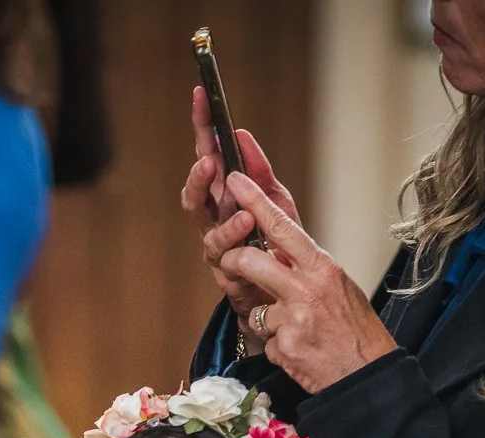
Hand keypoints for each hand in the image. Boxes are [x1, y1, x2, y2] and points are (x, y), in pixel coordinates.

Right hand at [181, 90, 301, 347]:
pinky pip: (227, 264)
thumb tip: (242, 134)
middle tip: (209, 163)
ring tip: (246, 214)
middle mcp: (214, 221)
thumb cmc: (279, 243)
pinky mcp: (227, 278)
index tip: (201, 97)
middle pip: (195, 194)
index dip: (202, 127)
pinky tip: (253, 241)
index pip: (207, 155)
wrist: (289, 294)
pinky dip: (240, 251)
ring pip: (208, 232)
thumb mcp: (277, 200)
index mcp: (223, 196)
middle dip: (198, 179)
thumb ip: (260, 171)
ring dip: (227, 222)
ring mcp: (218, 250)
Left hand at [216, 173, 397, 393]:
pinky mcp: (283, 348)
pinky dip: (277, 348)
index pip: (281, 226)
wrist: (369, 375)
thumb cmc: (356, 331)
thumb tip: (279, 250)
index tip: (235, 180)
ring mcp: (293, 319)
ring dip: (265, 320)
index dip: (254, 201)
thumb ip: (308, 269)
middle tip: (231, 266)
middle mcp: (307, 288)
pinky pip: (265, 341)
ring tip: (292, 330)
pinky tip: (300, 353)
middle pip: (250, 261)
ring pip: (254, 308)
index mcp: (322, 267)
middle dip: (233, 263)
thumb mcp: (339, 287)